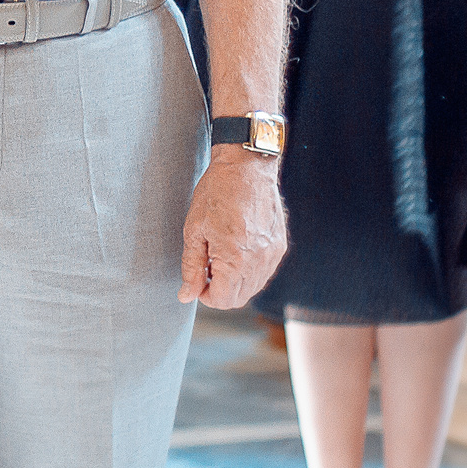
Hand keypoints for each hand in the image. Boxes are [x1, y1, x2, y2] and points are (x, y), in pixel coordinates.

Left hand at [179, 150, 285, 307]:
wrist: (245, 167)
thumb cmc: (215, 193)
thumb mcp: (194, 230)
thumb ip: (191, 267)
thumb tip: (187, 295)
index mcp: (235, 260)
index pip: (222, 300)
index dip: (205, 295)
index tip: (197, 280)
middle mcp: (258, 261)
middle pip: (239, 298)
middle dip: (219, 291)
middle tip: (206, 268)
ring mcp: (272, 254)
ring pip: (253, 287)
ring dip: (234, 282)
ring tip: (219, 256)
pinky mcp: (279, 246)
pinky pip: (264, 272)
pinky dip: (249, 270)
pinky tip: (236, 249)